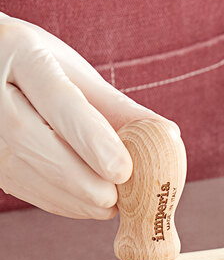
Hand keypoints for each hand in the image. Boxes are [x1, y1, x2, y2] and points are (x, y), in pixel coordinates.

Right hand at [0, 14, 175, 218]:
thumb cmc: (41, 68)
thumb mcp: (78, 74)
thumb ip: (118, 108)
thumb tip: (166, 135)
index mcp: (22, 55)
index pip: (57, 101)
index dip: (92, 139)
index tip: (123, 170)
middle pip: (33, 140)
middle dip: (81, 177)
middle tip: (116, 197)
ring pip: (24, 170)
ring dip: (74, 197)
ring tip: (111, 204)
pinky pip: (25, 186)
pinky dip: (63, 201)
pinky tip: (90, 204)